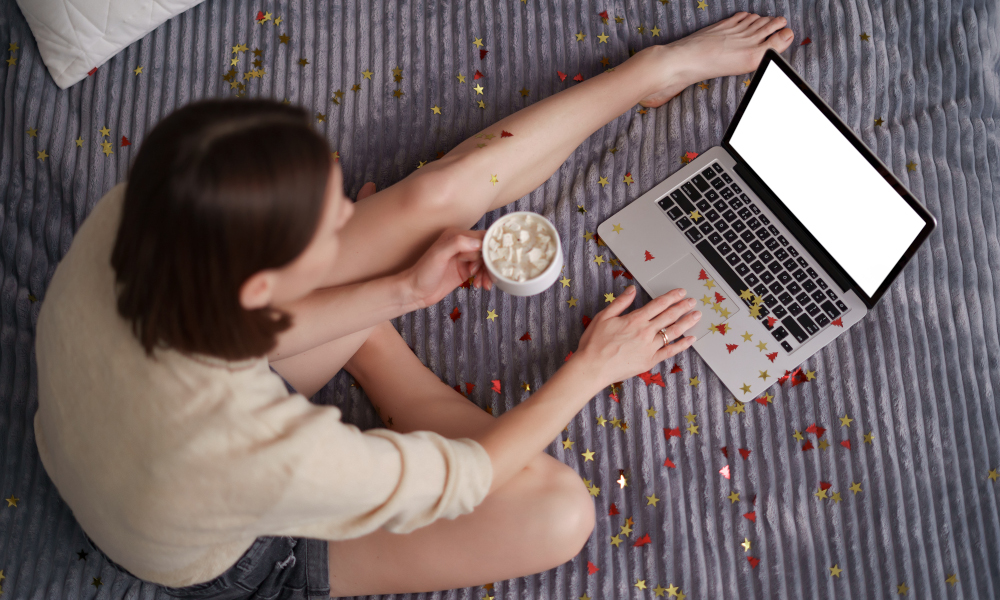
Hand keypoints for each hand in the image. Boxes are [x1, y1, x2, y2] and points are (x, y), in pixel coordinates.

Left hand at [404, 228, 495, 309]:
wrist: (415, 292)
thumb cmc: (423, 273)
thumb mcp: (439, 255)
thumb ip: (457, 244)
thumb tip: (478, 242)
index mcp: (456, 236)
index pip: (481, 236)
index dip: (491, 246)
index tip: (497, 257)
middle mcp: (461, 245)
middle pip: (486, 250)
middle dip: (491, 263)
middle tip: (490, 275)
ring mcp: (464, 258)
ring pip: (485, 262)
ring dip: (488, 273)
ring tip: (484, 283)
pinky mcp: (465, 271)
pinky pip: (481, 272)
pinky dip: (484, 278)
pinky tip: (479, 285)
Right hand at [573, 286, 700, 385]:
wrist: (592, 368)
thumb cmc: (594, 343)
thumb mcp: (603, 317)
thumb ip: (620, 303)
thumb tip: (631, 290)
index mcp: (635, 319)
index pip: (658, 305)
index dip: (671, 297)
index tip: (681, 293)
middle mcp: (645, 332)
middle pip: (669, 316)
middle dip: (683, 307)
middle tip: (693, 302)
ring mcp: (650, 347)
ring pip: (673, 332)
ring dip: (686, 323)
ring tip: (696, 316)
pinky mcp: (650, 361)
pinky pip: (670, 351)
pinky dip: (682, 345)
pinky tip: (690, 339)